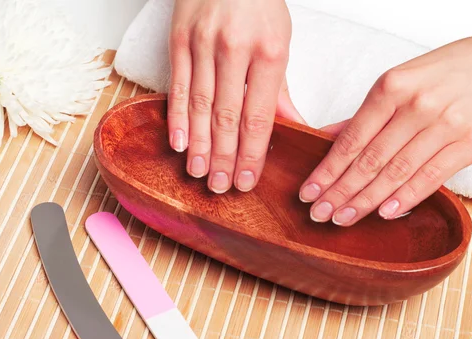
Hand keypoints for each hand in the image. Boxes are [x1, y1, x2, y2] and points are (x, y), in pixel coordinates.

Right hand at [168, 0, 303, 193]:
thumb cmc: (259, 5)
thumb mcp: (280, 41)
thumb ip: (280, 89)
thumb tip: (293, 128)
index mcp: (268, 52)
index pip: (259, 115)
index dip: (252, 153)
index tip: (247, 180)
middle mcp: (234, 49)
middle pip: (228, 116)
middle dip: (224, 157)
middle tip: (221, 188)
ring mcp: (203, 44)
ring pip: (201, 106)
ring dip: (200, 145)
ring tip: (200, 175)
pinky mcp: (179, 40)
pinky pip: (178, 86)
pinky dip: (178, 117)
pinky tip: (180, 144)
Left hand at [299, 26, 471, 225]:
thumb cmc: (445, 72)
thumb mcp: (401, 80)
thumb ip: (366, 114)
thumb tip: (326, 138)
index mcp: (392, 87)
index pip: (352, 139)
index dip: (327, 170)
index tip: (308, 192)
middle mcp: (416, 106)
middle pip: (370, 160)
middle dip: (340, 191)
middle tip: (319, 214)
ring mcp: (445, 125)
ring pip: (397, 172)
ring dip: (366, 200)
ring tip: (343, 218)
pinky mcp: (470, 143)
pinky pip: (432, 176)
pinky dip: (407, 197)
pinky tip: (386, 213)